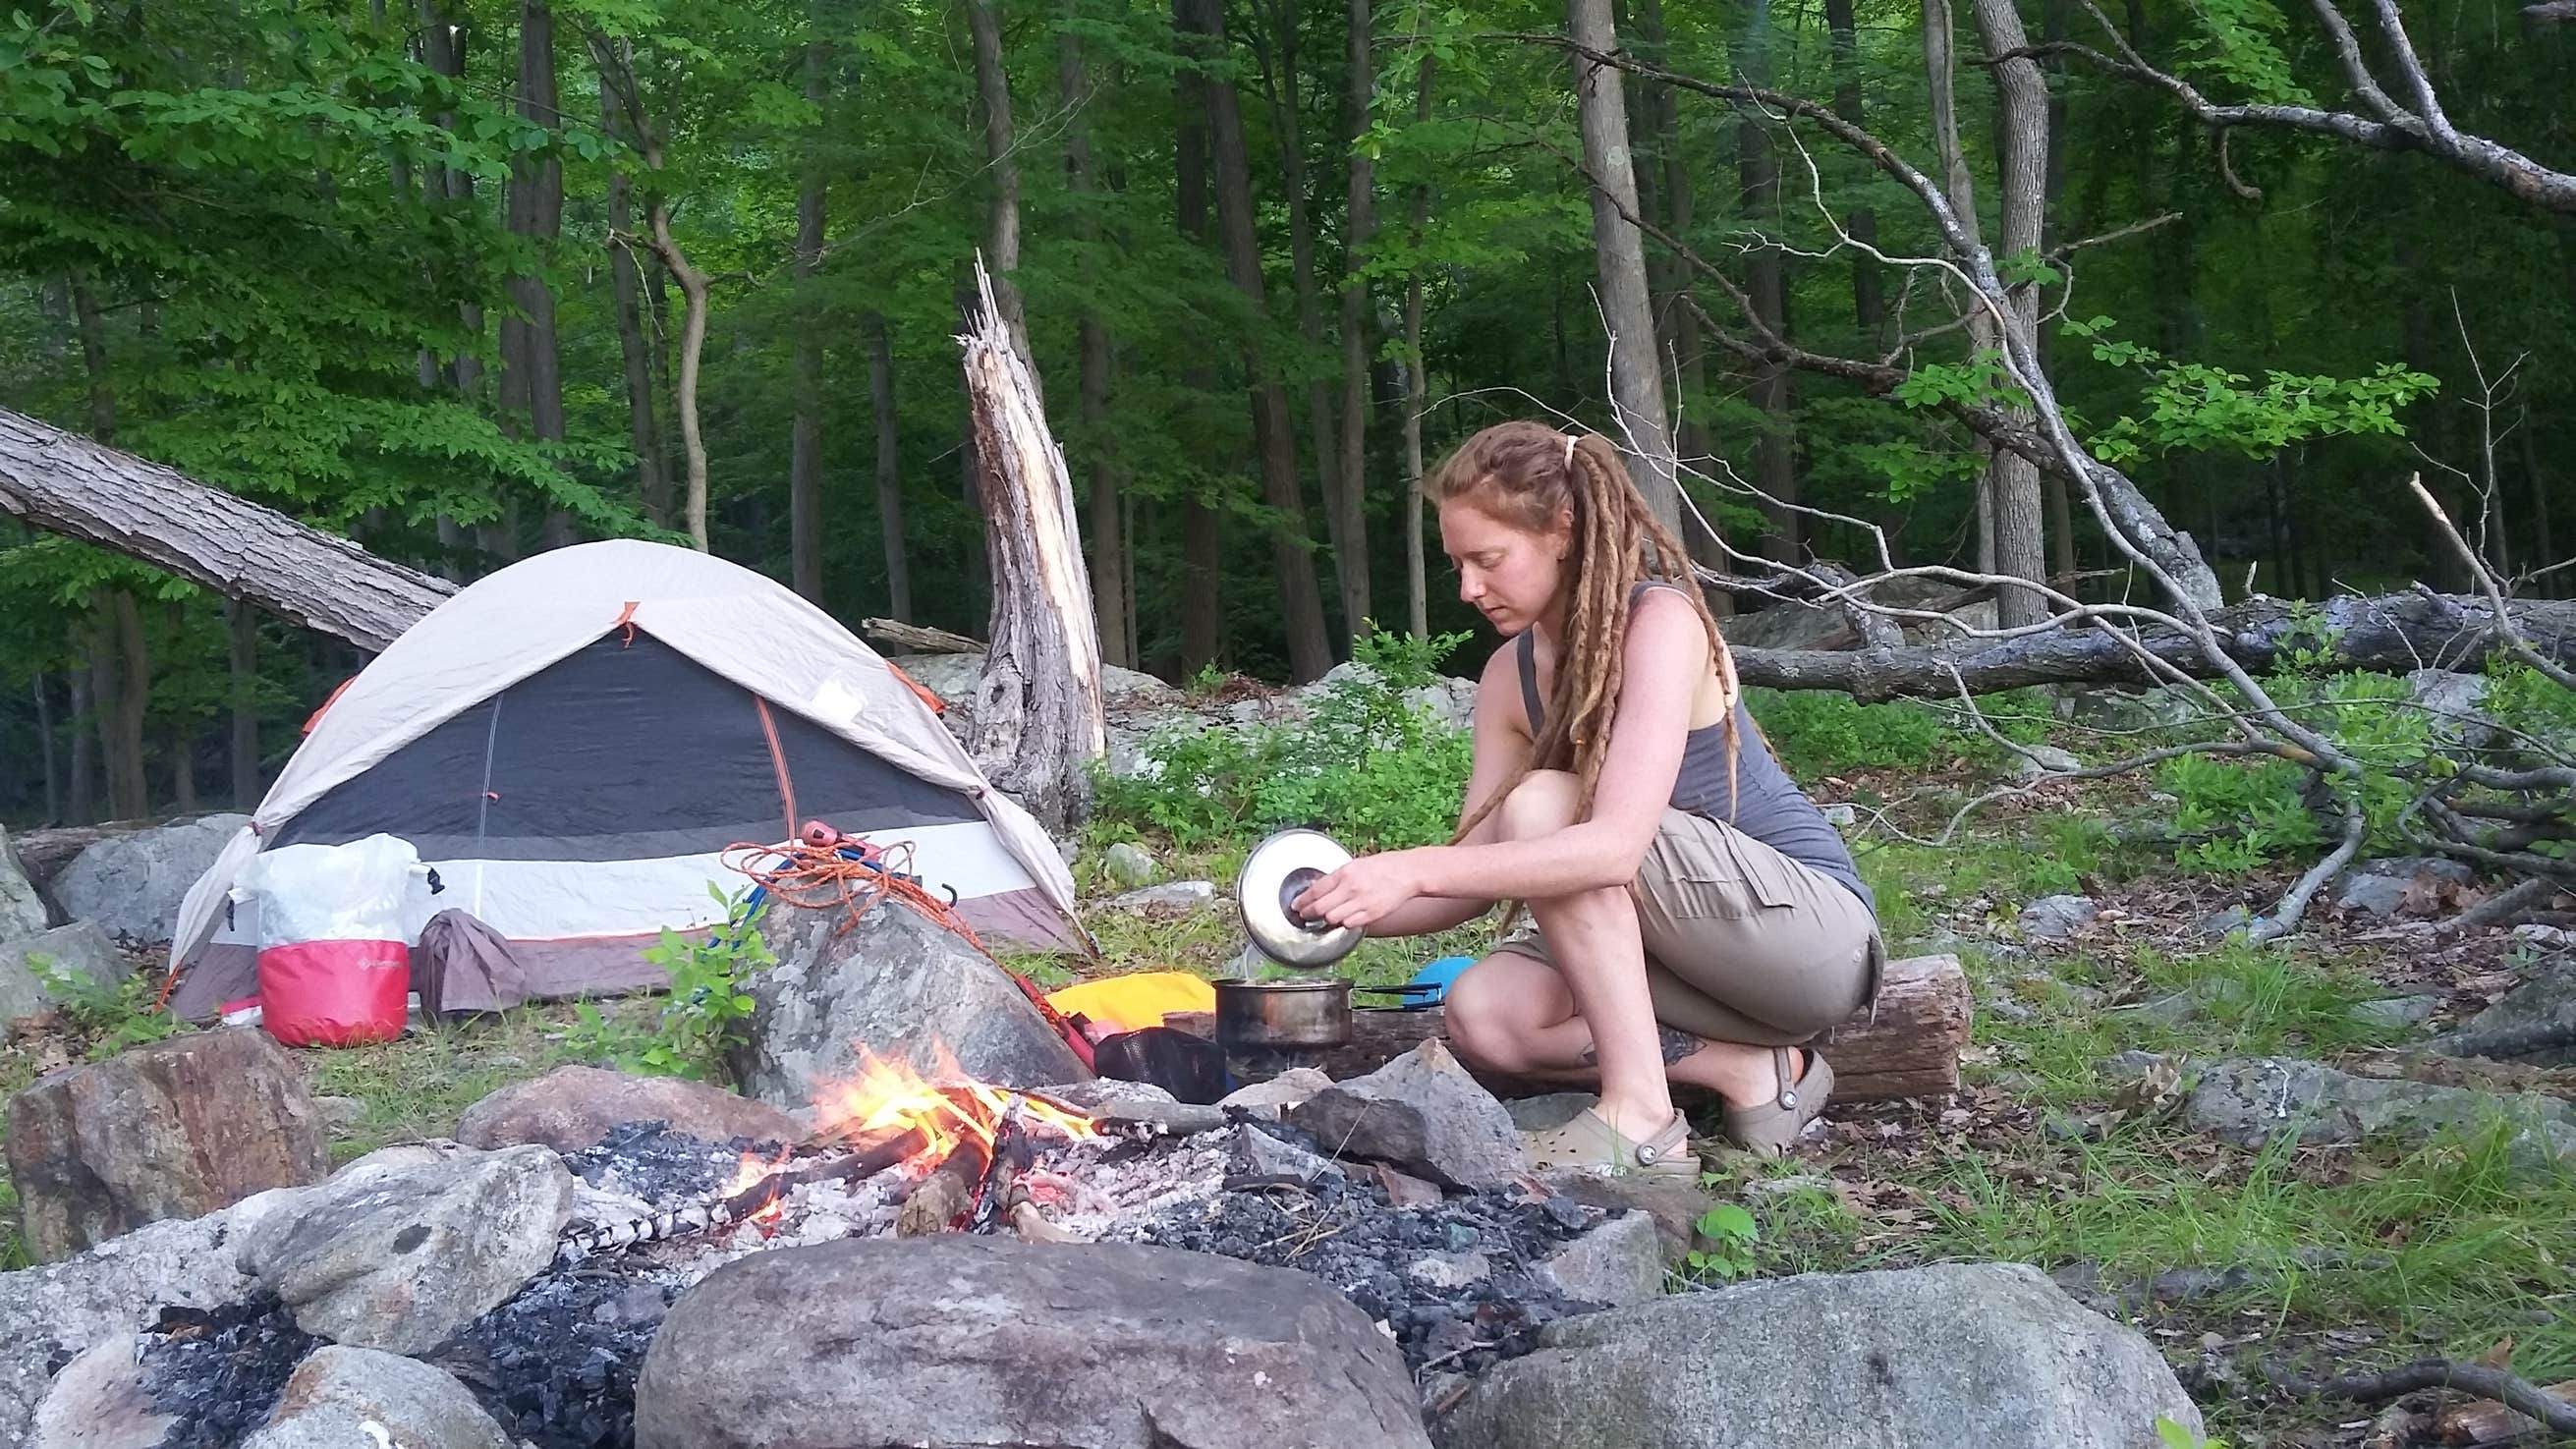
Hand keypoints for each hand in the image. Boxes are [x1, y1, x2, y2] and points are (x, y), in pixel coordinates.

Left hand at [1291, 849, 1429, 930]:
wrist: (1407, 873)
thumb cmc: (1382, 867)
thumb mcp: (1356, 865)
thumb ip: (1337, 878)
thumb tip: (1318, 888)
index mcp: (1345, 873)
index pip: (1316, 891)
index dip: (1302, 901)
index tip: (1296, 905)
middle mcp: (1351, 888)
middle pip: (1320, 908)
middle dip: (1309, 913)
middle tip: (1304, 915)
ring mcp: (1361, 903)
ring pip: (1333, 918)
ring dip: (1326, 919)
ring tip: (1325, 917)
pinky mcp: (1371, 914)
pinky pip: (1349, 924)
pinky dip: (1343, 923)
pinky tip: (1344, 918)